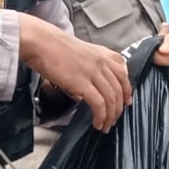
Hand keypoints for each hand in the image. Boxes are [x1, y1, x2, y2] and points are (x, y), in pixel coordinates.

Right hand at [18, 15, 131, 131]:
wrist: (41, 42)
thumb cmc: (54, 47)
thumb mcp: (80, 55)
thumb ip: (89, 71)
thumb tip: (84, 95)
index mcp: (103, 55)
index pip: (123, 75)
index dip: (127, 91)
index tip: (126, 102)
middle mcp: (102, 63)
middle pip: (119, 90)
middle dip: (118, 109)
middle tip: (114, 120)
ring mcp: (94, 73)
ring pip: (112, 99)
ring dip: (110, 116)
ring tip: (105, 126)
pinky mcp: (83, 83)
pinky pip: (99, 104)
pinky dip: (101, 116)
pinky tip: (97, 123)